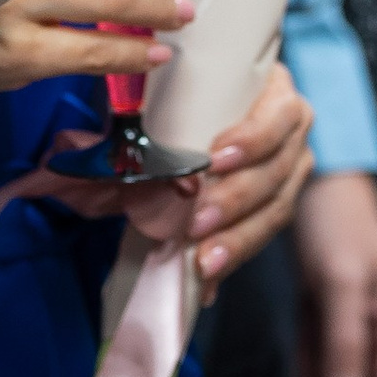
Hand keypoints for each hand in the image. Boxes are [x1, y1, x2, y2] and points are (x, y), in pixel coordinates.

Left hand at [156, 61, 313, 284]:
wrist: (207, 110)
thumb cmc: (190, 96)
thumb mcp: (168, 95)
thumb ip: (141, 111)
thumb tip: (83, 146)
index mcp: (276, 94)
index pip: (279, 115)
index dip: (253, 139)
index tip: (213, 161)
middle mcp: (293, 133)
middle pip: (278, 171)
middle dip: (236, 200)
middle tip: (196, 222)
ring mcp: (290, 171)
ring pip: (276, 209)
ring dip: (238, 238)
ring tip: (204, 262)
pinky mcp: (277, 205)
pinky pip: (261, 235)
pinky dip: (232, 256)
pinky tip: (207, 282)